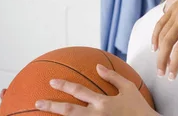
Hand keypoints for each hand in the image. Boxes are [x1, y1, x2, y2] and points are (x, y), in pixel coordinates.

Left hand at [35, 64, 158, 115]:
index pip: (80, 91)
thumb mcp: (129, 88)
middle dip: (52, 106)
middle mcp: (97, 115)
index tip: (52, 82)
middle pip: (69, 110)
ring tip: (42, 115)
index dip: (65, 85)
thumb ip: (112, 77)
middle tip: (38, 102)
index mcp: (103, 102)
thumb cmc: (139, 107)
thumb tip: (98, 66)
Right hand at [152, 0, 177, 78]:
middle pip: (167, 42)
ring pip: (161, 33)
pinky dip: (156, 34)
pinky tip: (155, 45)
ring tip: (158, 62)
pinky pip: (160, 22)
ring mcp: (176, 10)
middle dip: (162, 60)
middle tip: (161, 73)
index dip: (174, 64)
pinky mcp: (173, 6)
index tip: (172, 76)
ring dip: (158, 50)